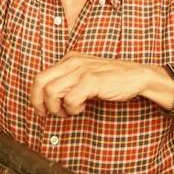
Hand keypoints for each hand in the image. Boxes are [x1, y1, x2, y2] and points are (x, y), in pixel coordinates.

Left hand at [30, 53, 150, 117]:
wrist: (136, 76)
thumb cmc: (111, 79)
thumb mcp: (85, 76)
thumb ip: (69, 82)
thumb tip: (49, 99)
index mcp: (69, 60)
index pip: (40, 77)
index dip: (36, 97)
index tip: (42, 109)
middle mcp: (72, 62)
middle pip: (39, 82)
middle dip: (39, 103)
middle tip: (49, 113)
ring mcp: (81, 70)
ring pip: (51, 92)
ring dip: (57, 108)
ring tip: (70, 111)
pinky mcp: (91, 80)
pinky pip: (70, 100)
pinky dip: (73, 109)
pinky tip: (83, 108)